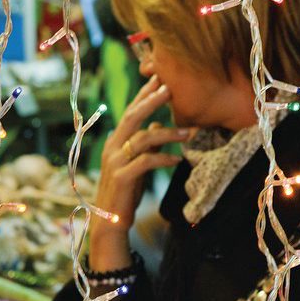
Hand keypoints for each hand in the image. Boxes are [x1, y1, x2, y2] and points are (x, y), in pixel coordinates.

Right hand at [89, 75, 193, 269]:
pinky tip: (178, 158)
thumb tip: (156, 126)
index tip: (159, 78)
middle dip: (151, 100)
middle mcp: (112, 147)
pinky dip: (164, 158)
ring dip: (168, 133)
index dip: (144, 95)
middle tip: (170, 88)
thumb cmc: (125, 192)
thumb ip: (144, 146)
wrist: (110, 222)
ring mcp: (115, 162)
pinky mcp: (122, 177)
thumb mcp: (136, 164)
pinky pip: (146, 161)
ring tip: (189, 132)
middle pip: (132, 117)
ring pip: (143, 138)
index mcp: (114, 142)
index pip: (130, 112)